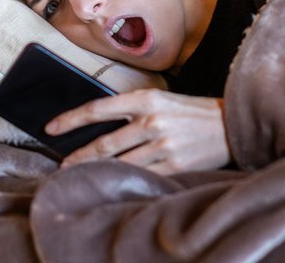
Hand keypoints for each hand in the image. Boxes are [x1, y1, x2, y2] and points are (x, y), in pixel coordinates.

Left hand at [45, 89, 229, 174]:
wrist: (232, 125)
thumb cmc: (194, 113)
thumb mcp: (163, 100)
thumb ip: (134, 109)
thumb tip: (100, 125)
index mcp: (147, 100)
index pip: (98, 109)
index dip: (71, 120)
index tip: (51, 128)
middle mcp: (152, 121)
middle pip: (104, 144)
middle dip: (78, 157)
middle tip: (63, 166)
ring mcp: (163, 145)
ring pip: (119, 164)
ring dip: (97, 173)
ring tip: (83, 177)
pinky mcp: (175, 166)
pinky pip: (142, 178)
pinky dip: (125, 182)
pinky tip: (115, 185)